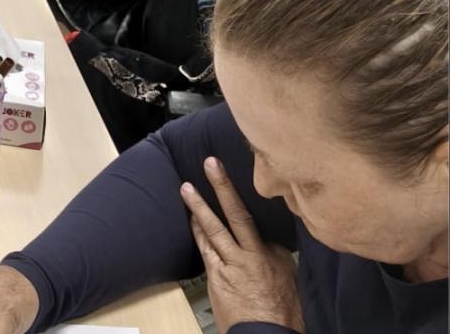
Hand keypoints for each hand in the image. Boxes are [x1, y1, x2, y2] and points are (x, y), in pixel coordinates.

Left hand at [182, 157, 303, 333]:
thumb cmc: (283, 312)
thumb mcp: (288, 278)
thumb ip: (275, 255)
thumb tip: (268, 242)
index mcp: (274, 254)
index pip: (257, 222)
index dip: (244, 199)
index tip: (235, 178)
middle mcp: (252, 255)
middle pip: (236, 214)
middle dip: (223, 187)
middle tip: (211, 164)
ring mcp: (231, 265)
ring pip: (213, 229)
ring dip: (198, 207)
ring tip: (186, 187)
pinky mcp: (216, 276)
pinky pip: (205, 248)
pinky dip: (197, 231)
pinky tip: (191, 219)